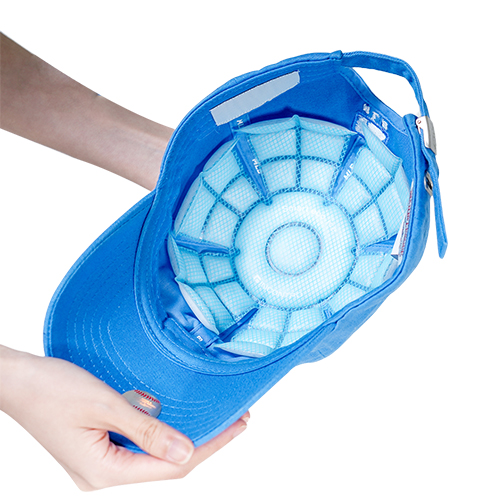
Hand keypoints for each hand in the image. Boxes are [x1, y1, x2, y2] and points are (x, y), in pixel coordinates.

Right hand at [0, 346, 248, 490]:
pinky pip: (139, 446)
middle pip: (166, 465)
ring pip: (154, 456)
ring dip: (184, 436)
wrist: (16, 380)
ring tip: (217, 418)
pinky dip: (163, 432)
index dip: (211, 446)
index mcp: (104, 471)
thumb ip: (147, 431)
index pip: (172, 466)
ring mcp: (100, 462)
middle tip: (236, 419)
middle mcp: (103, 474)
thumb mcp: (105, 405)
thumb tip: (187, 453)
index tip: (239, 425)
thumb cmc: (52, 388)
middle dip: (204, 442)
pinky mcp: (98, 447)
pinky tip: (179, 418)